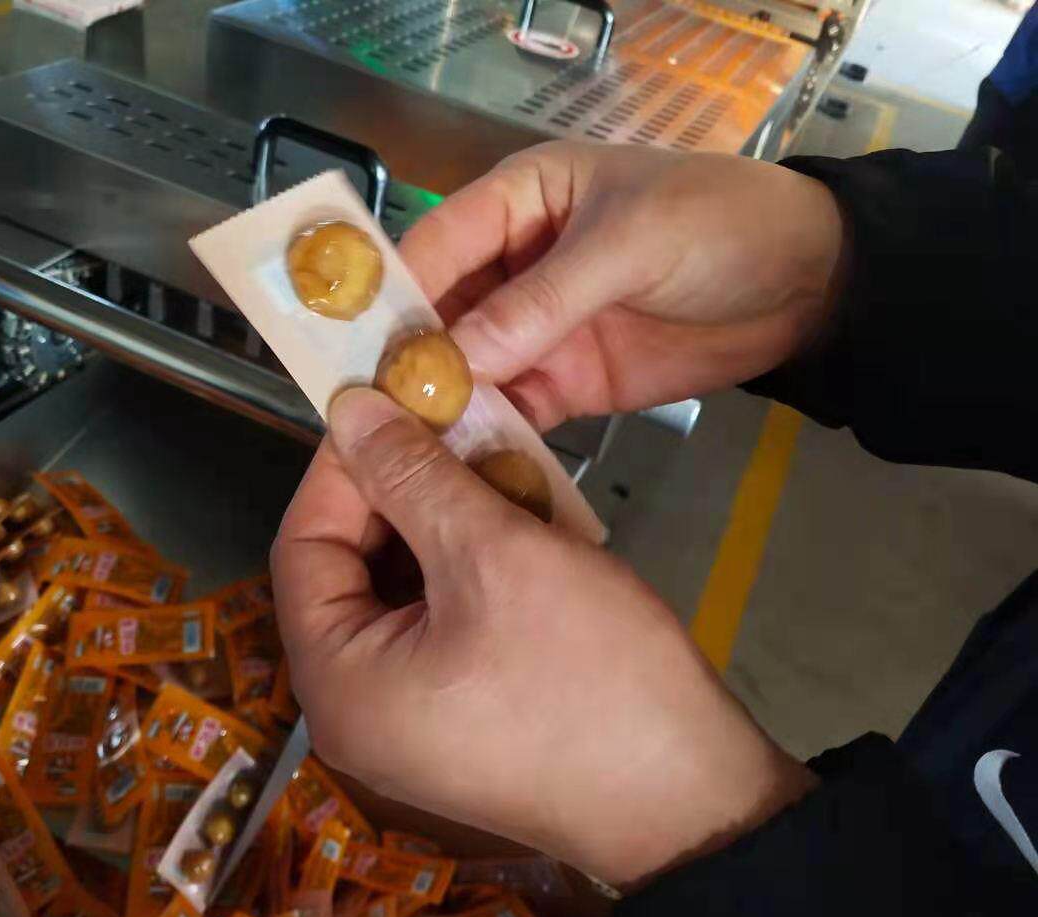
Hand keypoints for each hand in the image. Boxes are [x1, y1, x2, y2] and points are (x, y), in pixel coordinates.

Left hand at [272, 388, 815, 886]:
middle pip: (351, 572)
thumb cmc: (588, 673)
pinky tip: (522, 529)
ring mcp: (412, 725)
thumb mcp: (495, 555)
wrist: (693, 800)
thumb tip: (348, 410)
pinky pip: (443, 628)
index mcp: (338, 680)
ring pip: (404, 595)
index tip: (393, 401)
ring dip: (446, 525)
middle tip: (455, 430)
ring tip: (498, 470)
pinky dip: (473, 572)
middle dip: (403, 493)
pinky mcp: (464, 724)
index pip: (302, 545)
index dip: (342, 465)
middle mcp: (356, 711)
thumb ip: (412, 475)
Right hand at [400, 141, 845, 430]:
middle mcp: (514, 267)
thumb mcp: (629, 245)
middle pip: (441, 315)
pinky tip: (463, 467)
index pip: (437, 244)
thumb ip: (543, 301)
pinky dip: (491, 436)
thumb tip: (456, 358)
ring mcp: (540, 331)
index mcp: (520, 202)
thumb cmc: (718, 228)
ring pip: (470, 370)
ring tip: (404, 454)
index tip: (356, 352)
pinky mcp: (568, 382)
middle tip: (367, 418)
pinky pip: (515, 411)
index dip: (393, 295)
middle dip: (408, 363)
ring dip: (443, 408)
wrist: (807, 286)